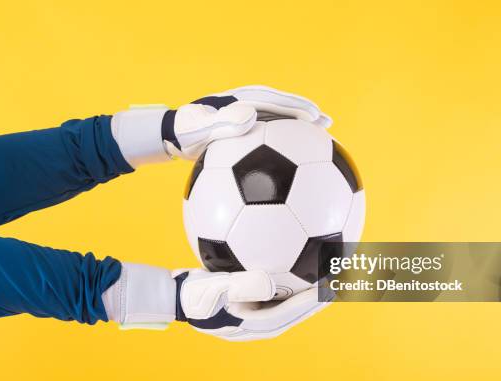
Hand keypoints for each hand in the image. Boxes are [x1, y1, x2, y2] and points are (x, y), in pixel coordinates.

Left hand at [111, 85, 331, 165]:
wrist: (173, 135)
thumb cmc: (186, 133)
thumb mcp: (200, 129)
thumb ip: (222, 123)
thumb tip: (251, 116)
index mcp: (240, 101)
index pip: (274, 102)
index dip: (295, 109)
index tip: (313, 117)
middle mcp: (247, 105)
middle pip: (282, 106)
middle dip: (305, 113)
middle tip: (327, 123)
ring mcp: (246, 116)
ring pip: (278, 119)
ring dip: (298, 127)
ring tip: (319, 136)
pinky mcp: (245, 129)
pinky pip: (269, 134)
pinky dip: (285, 140)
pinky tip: (295, 159)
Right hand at [173, 268, 332, 340]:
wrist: (179, 296)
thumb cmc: (194, 294)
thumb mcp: (214, 289)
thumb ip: (241, 286)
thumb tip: (270, 282)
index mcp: (255, 324)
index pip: (292, 312)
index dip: (313, 302)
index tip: (332, 288)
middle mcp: (261, 321)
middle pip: (297, 309)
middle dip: (319, 297)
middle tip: (341, 280)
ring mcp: (257, 313)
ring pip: (290, 301)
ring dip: (310, 287)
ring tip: (329, 272)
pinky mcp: (253, 301)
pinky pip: (278, 290)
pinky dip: (293, 278)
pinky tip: (301, 259)